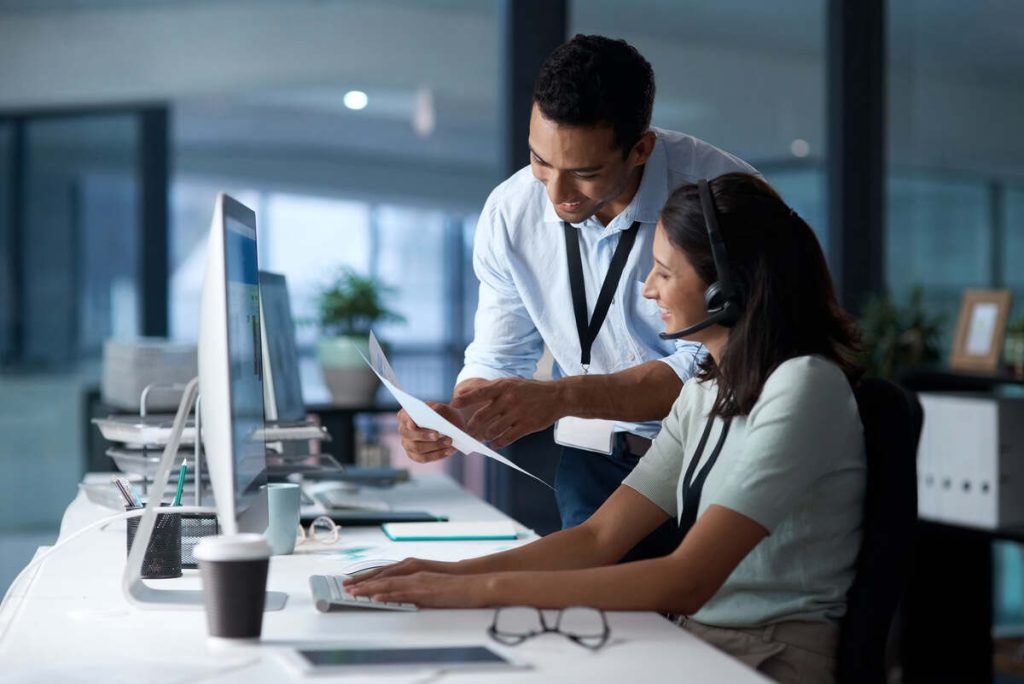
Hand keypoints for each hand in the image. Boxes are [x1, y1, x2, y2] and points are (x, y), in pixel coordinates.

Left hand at [345, 570, 488, 608]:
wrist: (473, 583)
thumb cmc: (454, 585)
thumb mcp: (430, 583)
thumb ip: (414, 586)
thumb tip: (400, 593)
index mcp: (414, 568)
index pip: (386, 571)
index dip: (368, 576)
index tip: (353, 581)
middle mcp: (413, 571)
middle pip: (383, 575)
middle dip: (362, 581)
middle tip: (345, 586)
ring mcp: (418, 580)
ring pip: (389, 582)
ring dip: (369, 587)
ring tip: (353, 592)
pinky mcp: (424, 590)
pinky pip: (402, 592)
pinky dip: (388, 594)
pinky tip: (377, 597)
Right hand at [396, 402, 460, 462]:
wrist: (452, 426)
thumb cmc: (445, 415)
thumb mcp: (443, 408)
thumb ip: (437, 409)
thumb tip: (432, 413)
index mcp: (406, 414)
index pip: (403, 417)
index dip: (407, 421)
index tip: (413, 424)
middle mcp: (404, 430)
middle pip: (409, 435)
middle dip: (423, 435)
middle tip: (437, 435)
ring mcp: (408, 444)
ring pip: (417, 448)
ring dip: (435, 446)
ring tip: (449, 442)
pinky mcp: (415, 456)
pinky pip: (424, 458)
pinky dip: (438, 454)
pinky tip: (449, 450)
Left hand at [451, 377, 562, 448]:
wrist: (556, 397)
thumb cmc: (528, 390)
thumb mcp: (509, 383)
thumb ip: (486, 388)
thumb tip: (462, 392)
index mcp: (504, 387)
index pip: (480, 393)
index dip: (465, 399)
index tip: (453, 405)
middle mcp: (509, 399)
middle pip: (482, 416)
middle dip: (471, 427)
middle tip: (465, 432)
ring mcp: (518, 413)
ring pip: (493, 430)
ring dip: (485, 436)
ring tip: (484, 437)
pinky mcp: (526, 426)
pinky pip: (506, 439)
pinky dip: (497, 443)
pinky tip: (495, 443)